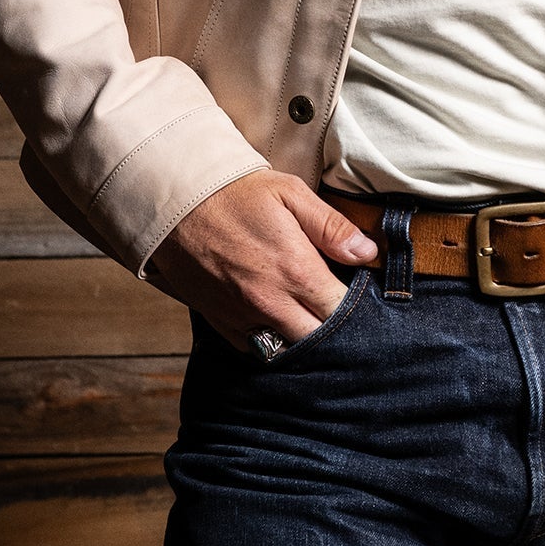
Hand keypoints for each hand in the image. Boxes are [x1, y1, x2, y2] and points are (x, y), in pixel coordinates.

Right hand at [145, 170, 379, 352]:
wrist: (177, 204)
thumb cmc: (236, 194)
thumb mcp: (291, 195)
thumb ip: (332, 227)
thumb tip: (368, 252)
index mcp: (296, 271)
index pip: (340, 309)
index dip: (355, 306)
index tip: (358, 294)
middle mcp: (271, 303)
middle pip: (317, 338)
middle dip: (332, 329)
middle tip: (334, 307)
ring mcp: (243, 317)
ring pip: (287, 350)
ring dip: (301, 339)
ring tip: (308, 318)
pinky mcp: (221, 322)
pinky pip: (253, 349)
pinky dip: (269, 342)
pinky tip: (277, 322)